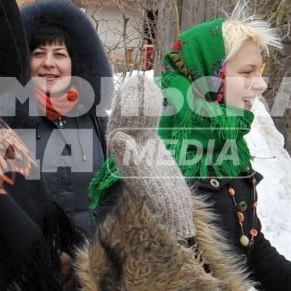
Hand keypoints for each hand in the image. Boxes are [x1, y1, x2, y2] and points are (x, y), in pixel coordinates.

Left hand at [106, 75, 193, 239]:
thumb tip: (116, 136)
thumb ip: (131, 157)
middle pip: (126, 118)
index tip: (130, 91)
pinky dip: (151, 107)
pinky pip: (148, 122)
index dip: (124, 107)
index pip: (119, 125)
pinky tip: (155, 93)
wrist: (173, 211)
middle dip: (131, 99)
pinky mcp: (150, 145)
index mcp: (120, 155)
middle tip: (137, 79)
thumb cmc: (158, 201)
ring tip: (146, 80)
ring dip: (141, 99)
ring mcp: (138, 145)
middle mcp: (125, 149)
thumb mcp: (145, 179)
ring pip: (137, 117)